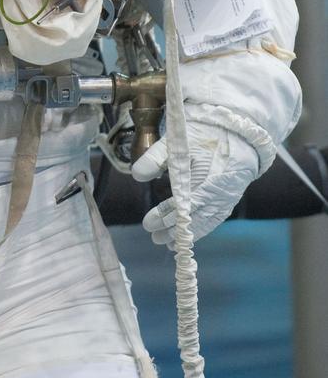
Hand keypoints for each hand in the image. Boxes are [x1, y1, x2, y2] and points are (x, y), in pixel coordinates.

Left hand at [131, 120, 259, 247]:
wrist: (240, 133)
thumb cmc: (206, 134)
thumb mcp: (179, 140)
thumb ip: (156, 157)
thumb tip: (137, 175)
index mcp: (207, 175)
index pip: (184, 203)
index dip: (166, 214)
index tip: (149, 223)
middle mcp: (219, 191)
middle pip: (194, 216)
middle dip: (173, 229)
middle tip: (154, 237)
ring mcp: (227, 197)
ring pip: (205, 221)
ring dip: (187, 233)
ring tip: (168, 244)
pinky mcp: (229, 199)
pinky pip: (215, 219)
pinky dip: (201, 229)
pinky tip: (189, 236)